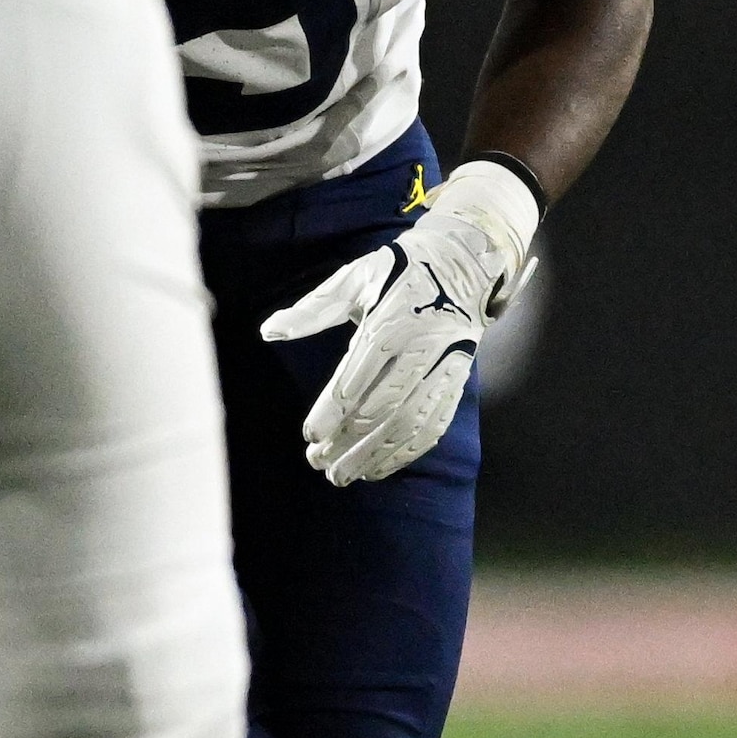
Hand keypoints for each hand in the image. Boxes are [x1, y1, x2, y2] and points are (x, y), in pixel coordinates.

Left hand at [259, 157, 538, 485]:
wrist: (467, 262)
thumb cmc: (400, 269)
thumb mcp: (354, 278)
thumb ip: (313, 308)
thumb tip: (268, 331)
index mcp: (392, 323)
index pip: (357, 380)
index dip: (331, 413)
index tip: (309, 436)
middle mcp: (423, 348)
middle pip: (384, 409)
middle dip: (350, 443)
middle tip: (320, 465)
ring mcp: (446, 365)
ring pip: (412, 422)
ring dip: (378, 454)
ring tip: (346, 475)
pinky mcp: (458, 378)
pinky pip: (436, 422)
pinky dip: (409, 450)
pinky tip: (383, 467)